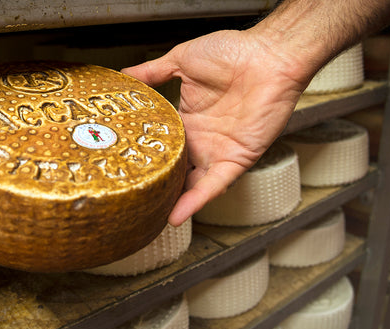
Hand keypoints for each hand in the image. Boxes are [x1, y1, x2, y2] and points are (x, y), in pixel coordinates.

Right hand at [122, 30, 311, 225]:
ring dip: (172, 199)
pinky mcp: (235, 159)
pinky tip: (176, 215)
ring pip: (190, 183)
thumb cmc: (233, 52)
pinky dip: (196, 201)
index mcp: (187, 119)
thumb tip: (124, 74)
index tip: (121, 163)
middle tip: (130, 195)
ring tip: (147, 214)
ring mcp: (217, 151)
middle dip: (156, 183)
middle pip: (174, 168)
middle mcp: (201, 139)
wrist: (268, 56)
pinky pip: (214, 185)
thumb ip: (152, 71)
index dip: (144, 153)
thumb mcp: (182, 60)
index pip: (162, 143)